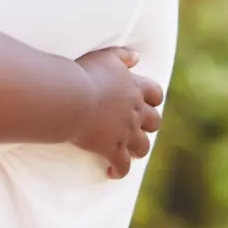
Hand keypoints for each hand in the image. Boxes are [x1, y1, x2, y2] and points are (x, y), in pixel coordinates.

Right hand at [70, 47, 163, 179]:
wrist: (71, 97)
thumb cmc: (84, 73)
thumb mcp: (105, 57)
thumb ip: (122, 56)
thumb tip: (137, 56)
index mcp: (133, 88)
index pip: (155, 94)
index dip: (153, 99)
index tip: (146, 102)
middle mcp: (134, 111)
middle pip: (154, 121)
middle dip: (148, 125)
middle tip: (137, 127)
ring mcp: (125, 131)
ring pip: (143, 146)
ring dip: (137, 149)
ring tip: (128, 152)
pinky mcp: (112, 148)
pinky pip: (122, 165)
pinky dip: (119, 170)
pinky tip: (112, 172)